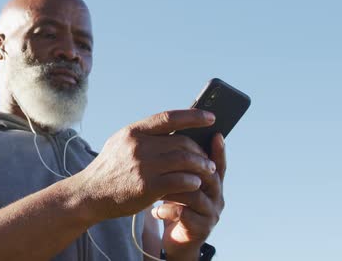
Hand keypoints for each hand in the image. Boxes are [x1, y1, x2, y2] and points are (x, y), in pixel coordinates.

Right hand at [76, 110, 216, 220]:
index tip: (211, 118)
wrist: (90, 194)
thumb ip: (143, 136)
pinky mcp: (147, 187)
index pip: (168, 117)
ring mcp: (143, 166)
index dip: (192, 116)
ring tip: (208, 171)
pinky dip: (192, 181)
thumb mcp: (120, 144)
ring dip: (201, 166)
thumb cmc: (110, 170)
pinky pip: (180, 181)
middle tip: (208, 158)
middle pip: (181, 142)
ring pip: (185, 160)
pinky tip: (196, 184)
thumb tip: (174, 129)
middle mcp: (138, 146)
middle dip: (199, 150)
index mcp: (133, 132)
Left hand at [152, 133, 225, 259]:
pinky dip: (167, 210)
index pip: (216, 160)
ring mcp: (211, 212)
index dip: (217, 148)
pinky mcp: (201, 229)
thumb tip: (167, 132)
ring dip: (173, 188)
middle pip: (208, 174)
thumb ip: (177, 162)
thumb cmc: (174, 204)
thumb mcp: (177, 181)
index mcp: (211, 180)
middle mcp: (216, 194)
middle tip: (163, 160)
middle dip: (186, 165)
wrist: (176, 239)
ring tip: (155, 188)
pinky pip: (185, 215)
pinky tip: (154, 210)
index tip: (215, 133)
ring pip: (195, 194)